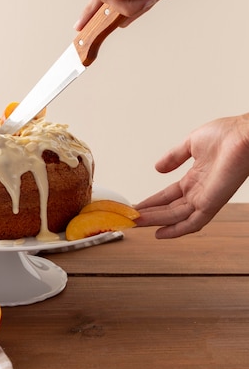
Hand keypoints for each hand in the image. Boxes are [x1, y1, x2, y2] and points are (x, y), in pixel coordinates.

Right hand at [135, 114, 248, 237]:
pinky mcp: (211, 203)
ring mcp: (205, 198)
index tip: (137, 205)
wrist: (243, 135)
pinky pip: (193, 223)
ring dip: (156, 220)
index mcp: (196, 178)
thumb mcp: (191, 144)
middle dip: (150, 213)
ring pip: (176, 216)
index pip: (169, 195)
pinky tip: (159, 233)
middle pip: (170, 208)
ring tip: (136, 223)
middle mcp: (199, 191)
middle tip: (131, 218)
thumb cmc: (227, 134)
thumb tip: (157, 168)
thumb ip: (174, 157)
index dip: (152, 201)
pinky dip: (176, 230)